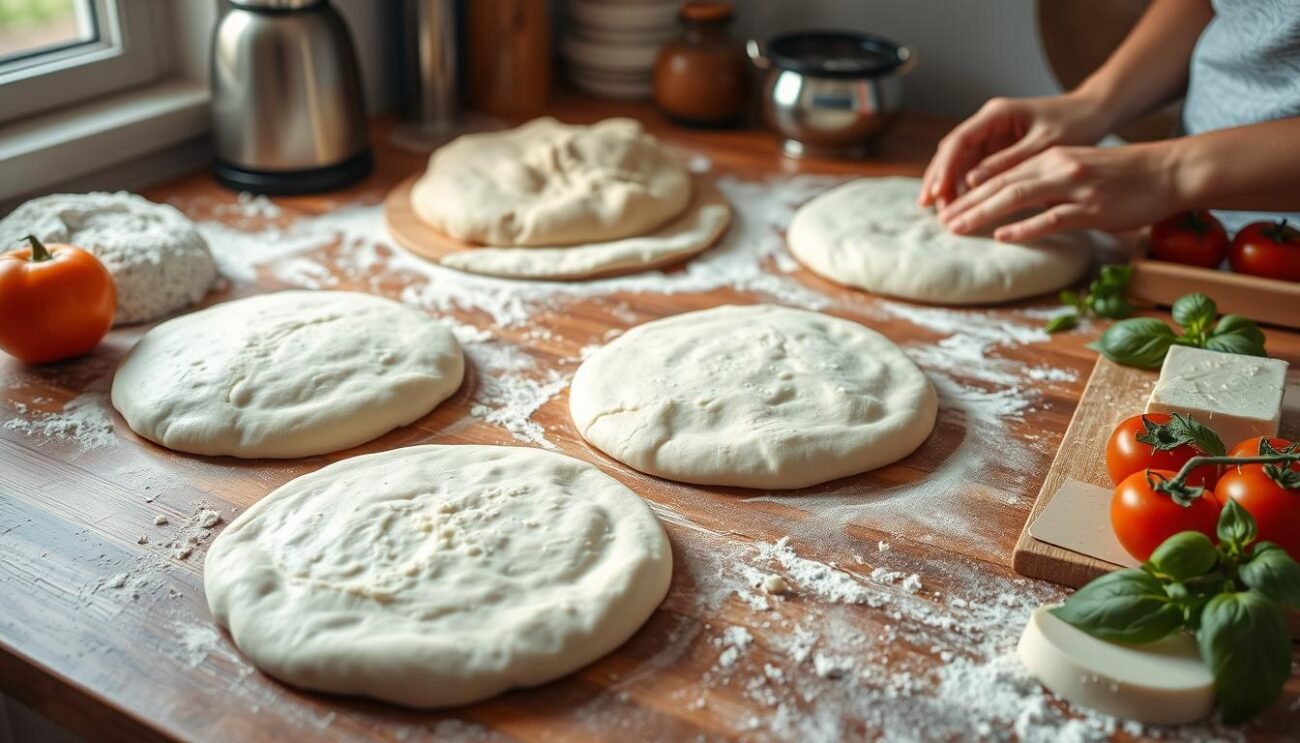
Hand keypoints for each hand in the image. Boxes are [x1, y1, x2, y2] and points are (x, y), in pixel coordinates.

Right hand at [918, 92, 1113, 207]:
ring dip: (948, 185)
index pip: (959, 141)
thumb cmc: (1075, 124)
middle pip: (951, 151)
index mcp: (997, 114)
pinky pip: (974, 169)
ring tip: (941, 211)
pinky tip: (959, 206)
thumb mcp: (1043, 145)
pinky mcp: (1000, 149)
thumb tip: (971, 182)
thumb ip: (1007, 162)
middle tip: (927, 206)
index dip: (945, 168)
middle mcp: (989, 122)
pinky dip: (965, 187)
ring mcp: (992, 136)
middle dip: (938, 178)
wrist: (1095, 114)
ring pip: (959, 161)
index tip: (937, 192)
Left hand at [936, 143, 1182, 241]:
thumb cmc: (1122, 175)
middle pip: (1001, 184)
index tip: (947, 205)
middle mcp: (1057, 167)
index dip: (970, 189)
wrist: (1167, 172)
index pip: (1001, 173)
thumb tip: (1013, 203)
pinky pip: (1051, 218)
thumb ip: (1046, 182)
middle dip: (967, 202)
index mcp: (1051, 157)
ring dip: (983, 213)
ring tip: (958, 227)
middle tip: (941, 220)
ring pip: (1018, 198)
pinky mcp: (1091, 208)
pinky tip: (1002, 236)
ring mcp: (1074, 188)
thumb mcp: (1077, 169)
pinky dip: (1024, 227)